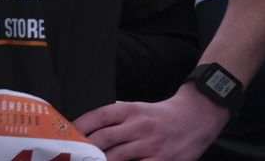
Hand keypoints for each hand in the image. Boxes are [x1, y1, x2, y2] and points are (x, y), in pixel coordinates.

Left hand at [72, 88, 229, 160]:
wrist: (196, 117)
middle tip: (72, 155)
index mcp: (129, 110)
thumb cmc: (160, 115)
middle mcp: (139, 126)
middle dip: (86, 149)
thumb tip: (88, 127)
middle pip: (104, 139)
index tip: (67, 136)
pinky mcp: (164, 160)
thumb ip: (114, 117)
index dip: (80, 127)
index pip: (98, 117)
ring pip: (118, 157)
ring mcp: (151, 145)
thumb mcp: (136, 108)